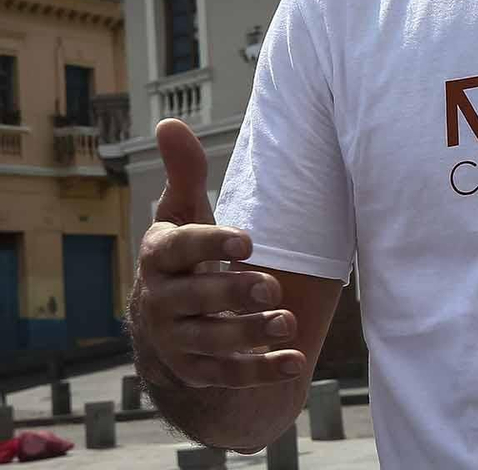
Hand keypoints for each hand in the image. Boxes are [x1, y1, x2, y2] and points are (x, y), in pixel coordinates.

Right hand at [128, 118, 303, 387]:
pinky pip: (228, 376)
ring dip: (251, 333)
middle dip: (234, 293)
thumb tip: (169, 124)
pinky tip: (295, 362)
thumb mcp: (183, 215)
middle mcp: (161, 301)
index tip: (249, 241)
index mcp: (158, 258)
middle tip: (272, 286)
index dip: (211, 245)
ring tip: (286, 321)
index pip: (179, 249)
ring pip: (212, 341)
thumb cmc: (185, 256)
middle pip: (196, 298)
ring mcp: (176, 341)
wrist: (168, 325)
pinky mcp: (197, 372)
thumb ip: (184, 175)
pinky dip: (262, 372)